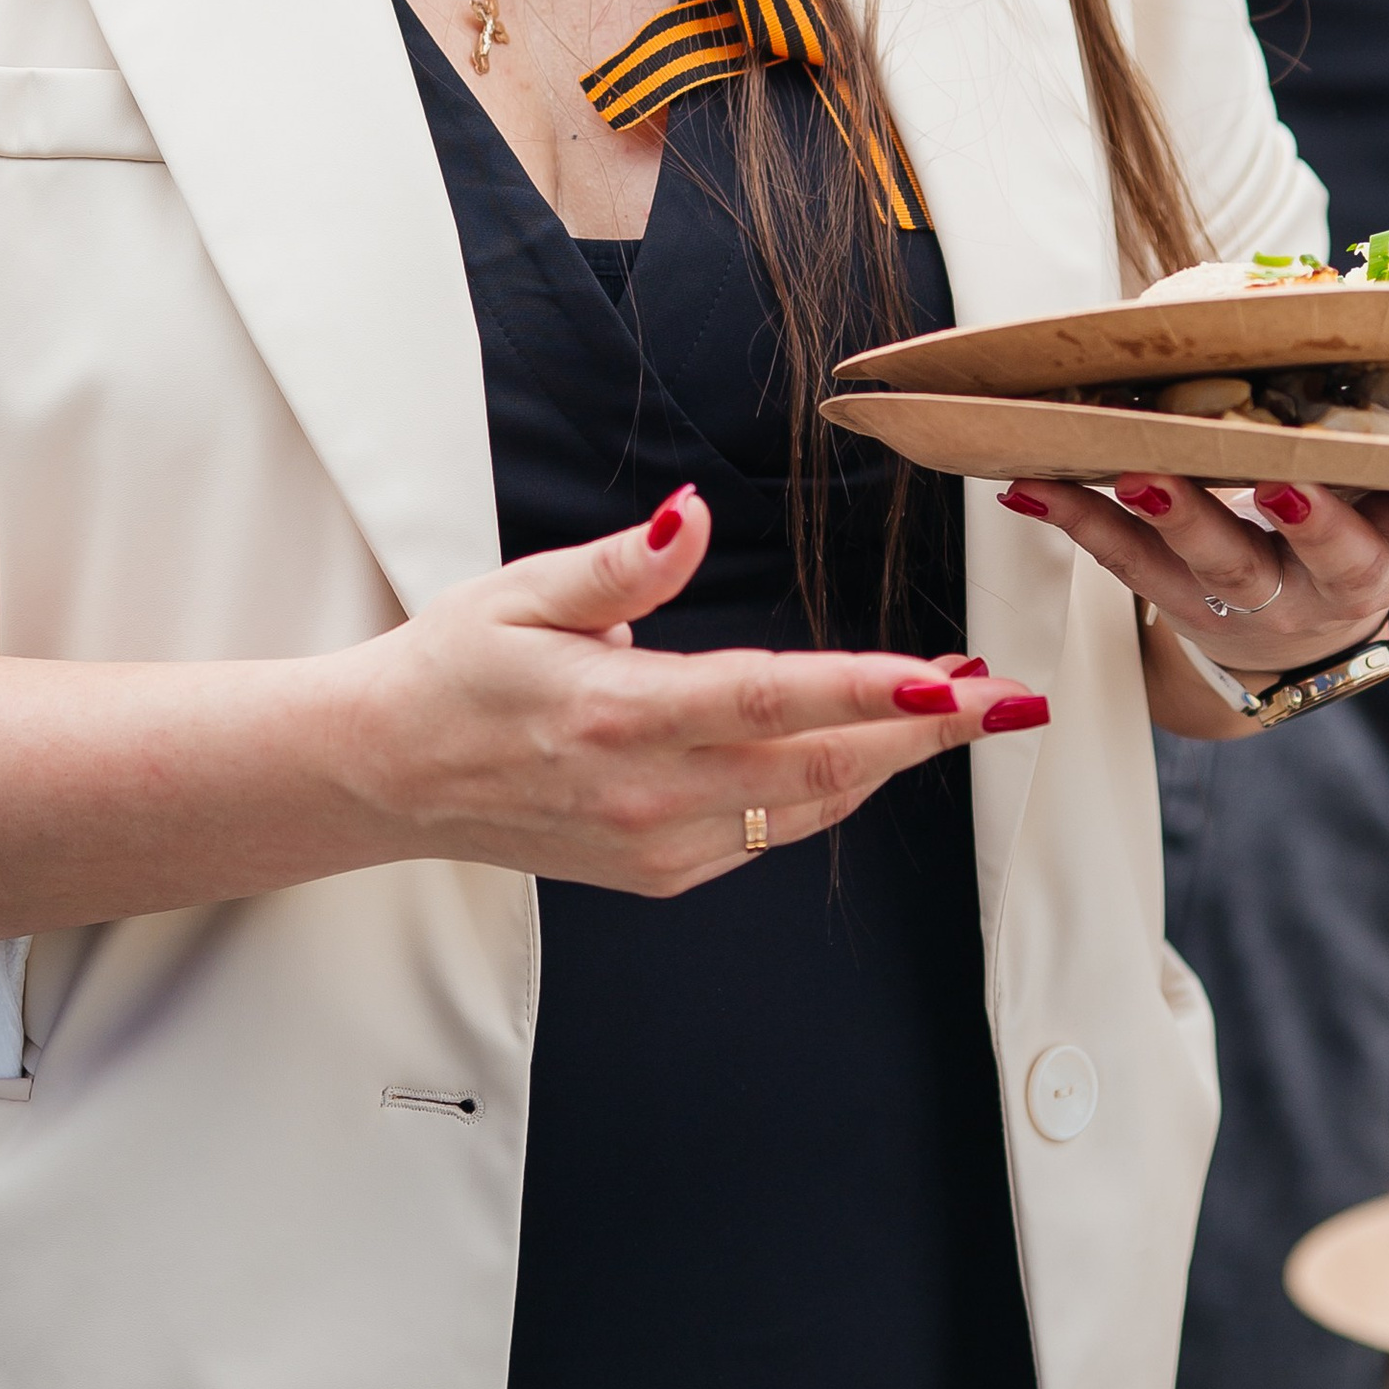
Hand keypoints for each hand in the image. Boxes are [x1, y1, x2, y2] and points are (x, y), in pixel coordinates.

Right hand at [333, 483, 1045, 895]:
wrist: (383, 777)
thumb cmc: (450, 672)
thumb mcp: (523, 595)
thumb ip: (624, 566)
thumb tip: (691, 517)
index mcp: (618, 714)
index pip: (771, 702)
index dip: (870, 694)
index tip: (949, 682)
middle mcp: (647, 793)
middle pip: (820, 766)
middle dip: (924, 733)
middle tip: (1005, 698)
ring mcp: (656, 844)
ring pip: (806, 809)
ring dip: (890, 762)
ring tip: (959, 712)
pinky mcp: (656, 872)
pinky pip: (768, 834)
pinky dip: (828, 794)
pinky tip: (867, 755)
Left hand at [996, 452, 1388, 735]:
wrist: (1281, 627)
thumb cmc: (1360, 516)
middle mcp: (1329, 584)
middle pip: (1325, 557)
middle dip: (1310, 519)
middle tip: (1283, 482)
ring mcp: (1245, 598)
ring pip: (1208, 564)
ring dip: (1169, 514)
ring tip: (1129, 470)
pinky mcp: (1169, 597)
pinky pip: (1118, 562)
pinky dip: (1074, 518)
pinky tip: (1033, 479)